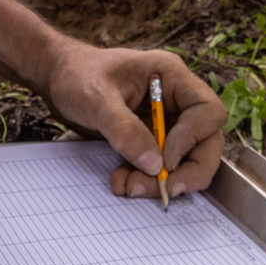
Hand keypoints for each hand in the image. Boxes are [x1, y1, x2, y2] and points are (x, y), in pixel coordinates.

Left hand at [38, 41, 225, 199]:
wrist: (58, 79)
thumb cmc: (77, 74)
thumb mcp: (95, 98)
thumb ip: (123, 129)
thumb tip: (154, 164)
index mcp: (172, 77)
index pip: (207, 111)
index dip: (194, 139)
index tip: (165, 160)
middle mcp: (175, 100)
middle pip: (206, 141)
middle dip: (187, 171)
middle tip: (164, 190)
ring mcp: (165, 120)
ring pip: (184, 159)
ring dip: (161, 180)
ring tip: (129, 186)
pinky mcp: (150, 138)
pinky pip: (160, 166)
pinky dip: (145, 179)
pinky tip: (121, 181)